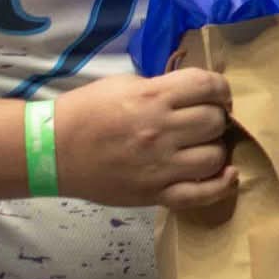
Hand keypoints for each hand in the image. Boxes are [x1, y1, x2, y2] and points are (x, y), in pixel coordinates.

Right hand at [52, 68, 236, 210]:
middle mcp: (160, 130)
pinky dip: (221, 186)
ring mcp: (159, 165)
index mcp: (153, 97)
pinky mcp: (155, 194)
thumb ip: (162, 87)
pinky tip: (228, 175)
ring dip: (215, 149)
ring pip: (215, 157)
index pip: (209, 86)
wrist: (51, 151)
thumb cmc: (86, 112)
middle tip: (203, 121)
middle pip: (215, 121)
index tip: (216, 94)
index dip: (220, 88)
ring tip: (201, 146)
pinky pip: (201, 194)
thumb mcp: (124, 85)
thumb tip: (196, 92)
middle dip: (215, 118)